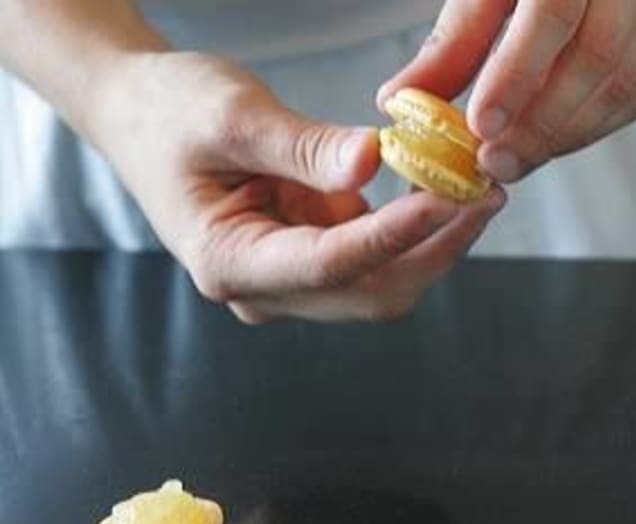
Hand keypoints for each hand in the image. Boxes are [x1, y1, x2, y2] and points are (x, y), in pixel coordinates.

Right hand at [89, 52, 504, 322]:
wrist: (142, 115)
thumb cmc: (170, 111)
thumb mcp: (230, 115)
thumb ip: (303, 147)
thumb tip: (374, 163)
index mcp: (230, 264)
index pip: (329, 264)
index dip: (392, 236)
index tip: (448, 200)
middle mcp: (266, 290)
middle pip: (368, 293)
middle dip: (433, 250)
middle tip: (486, 194)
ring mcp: (292, 279)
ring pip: (381, 283)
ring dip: (432, 243)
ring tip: (478, 187)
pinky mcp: (312, 258)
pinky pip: (375, 256)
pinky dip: (413, 228)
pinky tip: (443, 189)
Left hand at [380, 0, 635, 181]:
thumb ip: (454, 38)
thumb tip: (403, 100)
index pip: (553, 10)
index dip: (517, 74)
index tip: (481, 126)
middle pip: (600, 58)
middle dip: (541, 124)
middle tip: (495, 162)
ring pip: (629, 85)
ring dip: (568, 135)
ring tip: (518, 158)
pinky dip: (598, 125)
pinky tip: (559, 139)